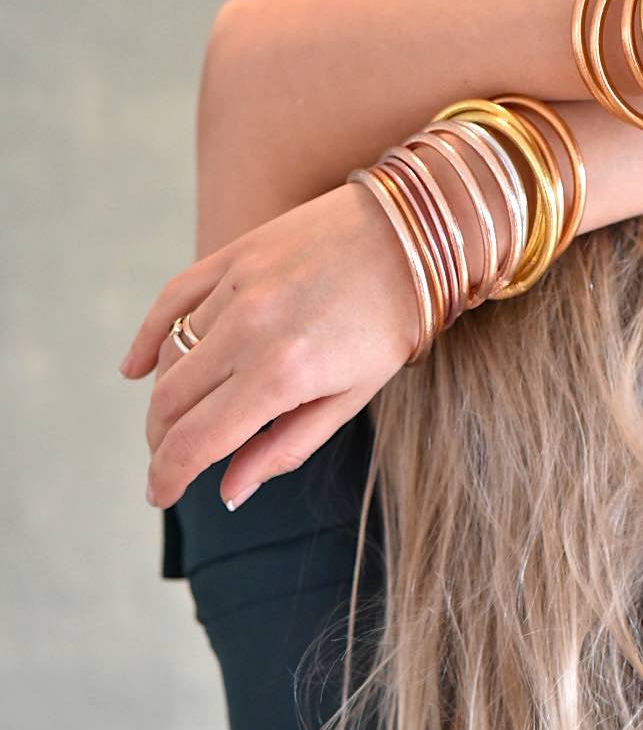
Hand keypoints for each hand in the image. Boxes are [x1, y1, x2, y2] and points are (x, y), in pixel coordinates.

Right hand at [119, 182, 416, 510]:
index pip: (197, 440)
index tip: (160, 493)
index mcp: (284, 374)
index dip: (168, 476)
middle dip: (162, 441)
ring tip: (177, 419)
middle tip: (172, 459)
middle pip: (171, 401)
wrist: (416, 236)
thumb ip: (287, 446)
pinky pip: (172, 300)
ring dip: (164, 396)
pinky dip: (148, 336)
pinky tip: (137, 367)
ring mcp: (238, 285)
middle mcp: (251, 328)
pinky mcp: (235, 254)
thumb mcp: (354, 396)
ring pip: (170, 355)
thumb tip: (230, 490)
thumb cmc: (392, 322)